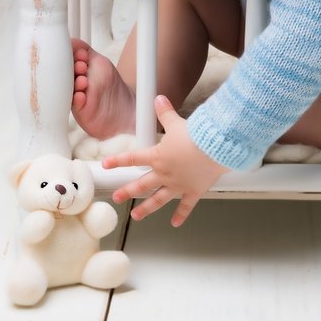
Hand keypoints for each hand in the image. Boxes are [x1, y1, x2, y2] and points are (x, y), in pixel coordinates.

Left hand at [102, 95, 228, 226]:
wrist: (214, 149)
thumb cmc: (197, 136)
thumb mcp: (177, 123)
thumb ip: (166, 112)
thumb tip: (158, 99)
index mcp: (158, 157)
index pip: (133, 158)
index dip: (117, 161)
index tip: (106, 165)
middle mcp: (164, 173)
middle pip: (142, 184)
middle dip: (127, 191)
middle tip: (117, 197)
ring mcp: (178, 185)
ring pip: (158, 199)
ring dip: (146, 208)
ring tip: (136, 215)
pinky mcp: (193, 191)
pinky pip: (185, 206)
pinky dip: (181, 215)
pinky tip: (175, 222)